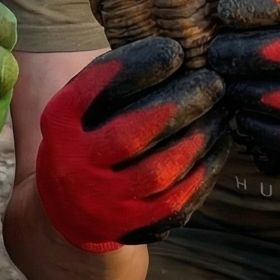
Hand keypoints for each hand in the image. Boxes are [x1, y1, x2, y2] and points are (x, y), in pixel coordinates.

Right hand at [34, 36, 229, 252]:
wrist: (66, 211)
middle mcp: (72, 165)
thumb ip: (115, 80)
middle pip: (131, 135)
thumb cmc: (86, 138)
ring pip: (159, 172)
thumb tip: (177, 51)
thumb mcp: (82, 106)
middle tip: (213, 84)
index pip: (96, 89)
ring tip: (221, 114)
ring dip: (198, 139)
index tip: (176, 51)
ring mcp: (100, 202)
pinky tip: (219, 147)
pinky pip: (175, 203)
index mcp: (58, 123)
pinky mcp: (129, 228)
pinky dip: (203, 173)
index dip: (138, 67)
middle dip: (179, 105)